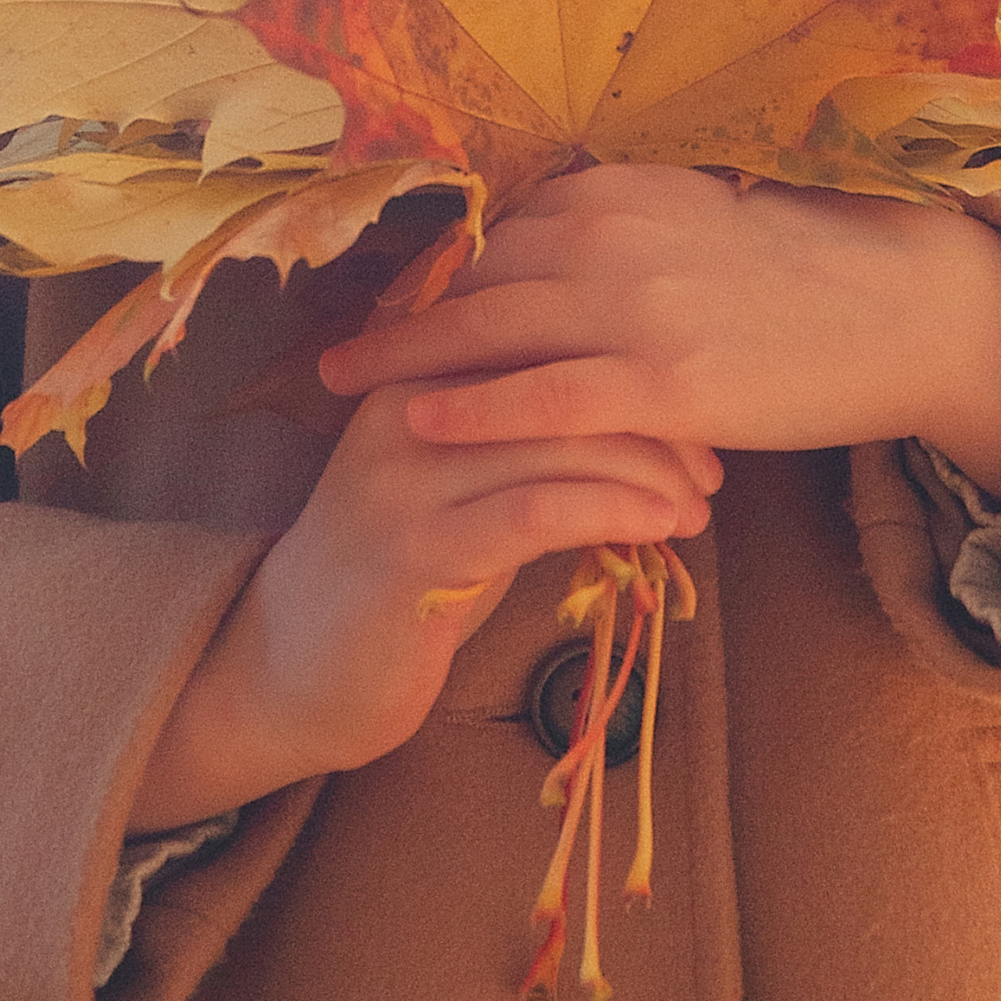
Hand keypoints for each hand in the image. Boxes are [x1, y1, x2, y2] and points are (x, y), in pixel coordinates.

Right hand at [125, 373, 716, 831]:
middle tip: (712, 461)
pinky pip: (537, 511)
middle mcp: (405, 404)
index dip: (627, 362)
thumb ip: (523, 433)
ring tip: (699, 503)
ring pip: (556, 440)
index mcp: (416, 369)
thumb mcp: (462, 483)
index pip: (540, 331)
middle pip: (557, 376)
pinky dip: (613, 512)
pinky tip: (660, 529)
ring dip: (647, 472)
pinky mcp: (415, 550)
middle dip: (652, 417)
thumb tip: (640, 408)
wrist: (289, 669)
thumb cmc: (400, 574)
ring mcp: (404, 476)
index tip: (697, 404)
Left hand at [317, 163, 1000, 499]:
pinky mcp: (668, 379)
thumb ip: (622, 232)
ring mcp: (639, 306)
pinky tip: (421, 420)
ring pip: (491, 329)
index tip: (374, 296)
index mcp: (619, 190)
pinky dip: (477, 405)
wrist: (901, 311)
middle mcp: (615, 234)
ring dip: (404, 357)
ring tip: (342, 387)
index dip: (430, 271)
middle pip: (475, 276)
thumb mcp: (698, 224)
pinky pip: (548, 393)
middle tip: (325, 346)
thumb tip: (551, 245)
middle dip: (395, 312)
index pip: (498, 232)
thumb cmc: (805, 277)